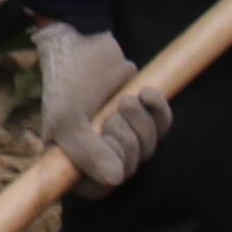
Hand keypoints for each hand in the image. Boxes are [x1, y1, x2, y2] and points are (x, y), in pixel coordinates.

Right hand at [38, 23, 170, 195]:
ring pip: (148, 148)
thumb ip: (87, 153)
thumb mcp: (68, 120)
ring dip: (143, 122)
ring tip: (129, 99)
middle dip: (129, 138)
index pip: (97, 189)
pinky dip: (159, 110)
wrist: (85, 42)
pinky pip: (163, 127)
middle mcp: (98, 152)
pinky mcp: (144, 117)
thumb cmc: (69, 82)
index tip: (107, 142)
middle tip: (117, 111)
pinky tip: (147, 92)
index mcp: (72, 159)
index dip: (109, 171)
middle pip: (128, 168)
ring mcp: (123, 134)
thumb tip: (116, 180)